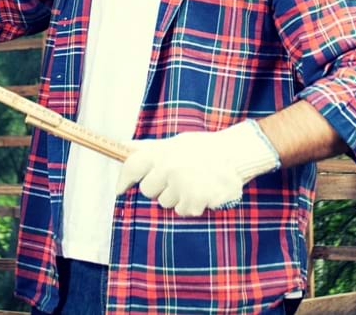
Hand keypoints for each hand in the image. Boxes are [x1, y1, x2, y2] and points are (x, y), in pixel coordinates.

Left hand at [115, 119, 280, 216]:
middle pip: (147, 190)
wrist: (235, 155)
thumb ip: (148, 148)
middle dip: (158, 187)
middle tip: (175, 177)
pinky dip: (191, 205)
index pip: (132, 166)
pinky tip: (201, 191)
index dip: (122, 180)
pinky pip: (182, 211)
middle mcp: (168, 168)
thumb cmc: (203, 148)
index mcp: (162, 151)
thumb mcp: (175, 143)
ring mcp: (181, 186)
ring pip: (165, 202)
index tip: (119, 189)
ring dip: (176, 197)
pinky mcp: (194, 201)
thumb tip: (122, 145)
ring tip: (192, 182)